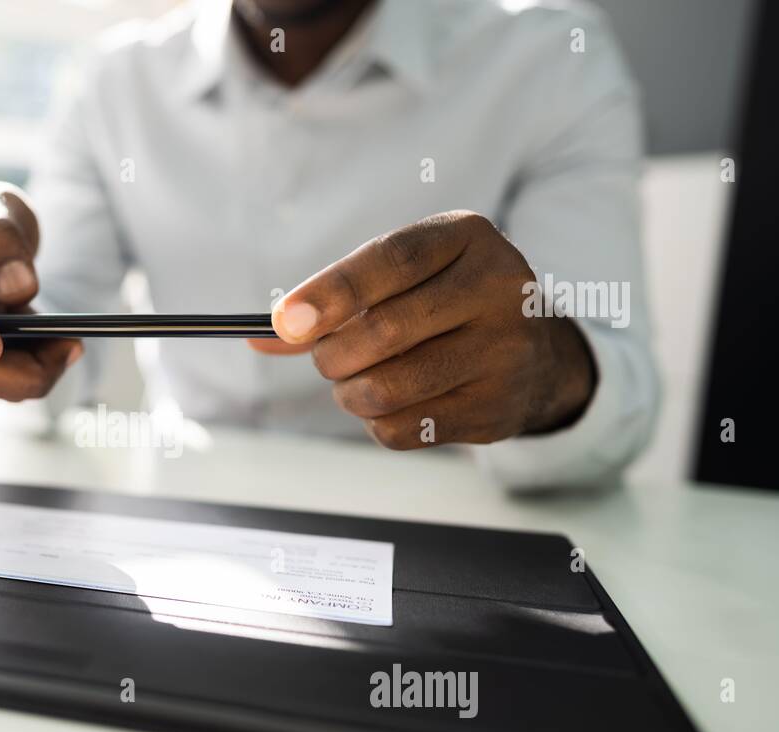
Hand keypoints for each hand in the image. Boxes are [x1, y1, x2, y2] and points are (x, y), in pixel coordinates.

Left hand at [255, 210, 594, 448]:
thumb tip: (260, 335)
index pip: (392, 261)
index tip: (285, 321)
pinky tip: (395, 404)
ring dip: (350, 394)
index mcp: (468, 238)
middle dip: (332, 354)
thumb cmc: (445, 308)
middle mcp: (499, 288)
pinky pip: (403, 428)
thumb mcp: (400, 281)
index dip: (332, 292)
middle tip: (327, 358)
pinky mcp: (497, 408)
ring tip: (358, 383)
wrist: (536, 356)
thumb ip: (333, 303)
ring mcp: (505, 351)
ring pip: (388, 388)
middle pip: (384, 331)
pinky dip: (378, 423)